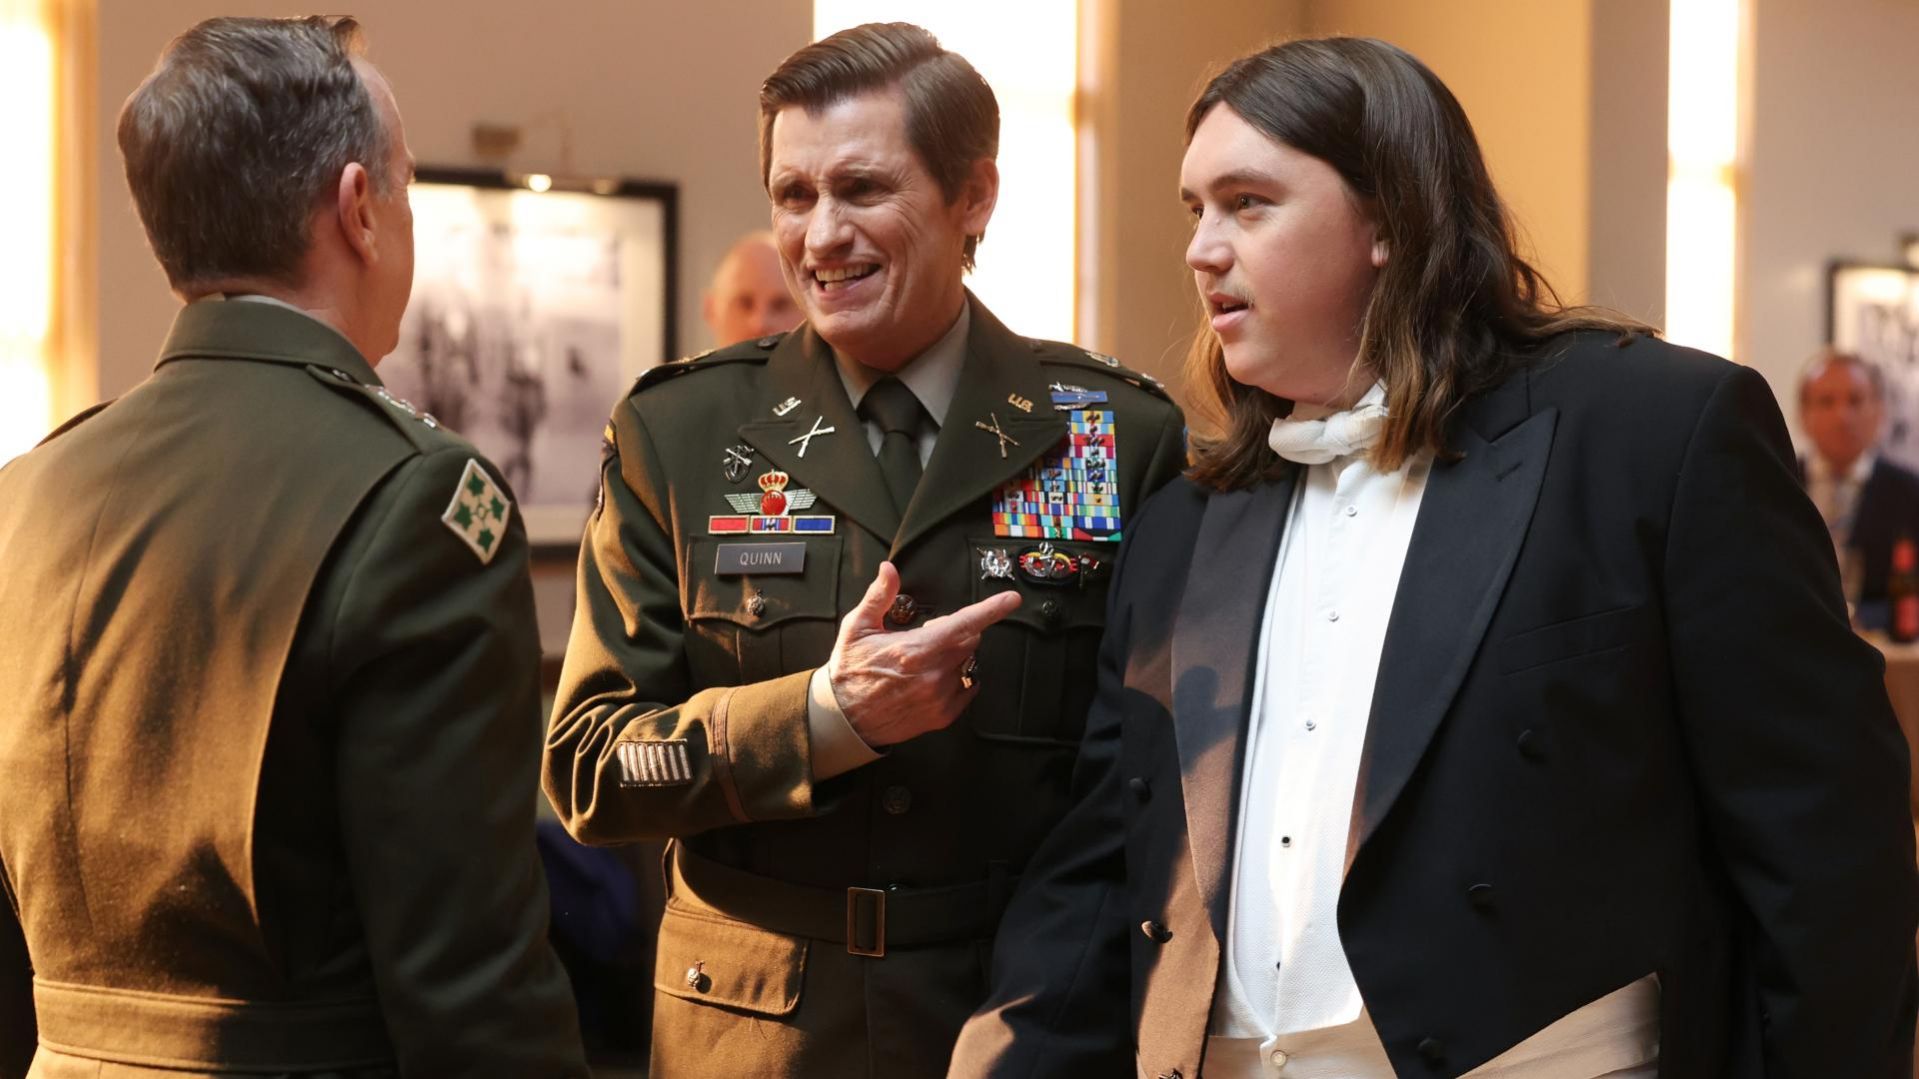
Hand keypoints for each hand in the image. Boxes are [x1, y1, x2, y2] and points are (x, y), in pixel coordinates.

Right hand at [828, 561, 1021, 746]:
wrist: (845, 718)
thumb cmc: (851, 671)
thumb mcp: (857, 627)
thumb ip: (879, 596)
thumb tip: (889, 570)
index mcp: (916, 649)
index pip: (964, 624)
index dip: (992, 609)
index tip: (1011, 600)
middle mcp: (933, 674)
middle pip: (969, 641)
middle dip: (955, 632)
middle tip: (926, 637)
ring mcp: (940, 697)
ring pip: (968, 665)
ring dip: (954, 657)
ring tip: (924, 662)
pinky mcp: (942, 715)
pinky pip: (967, 689)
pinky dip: (957, 680)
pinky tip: (933, 679)